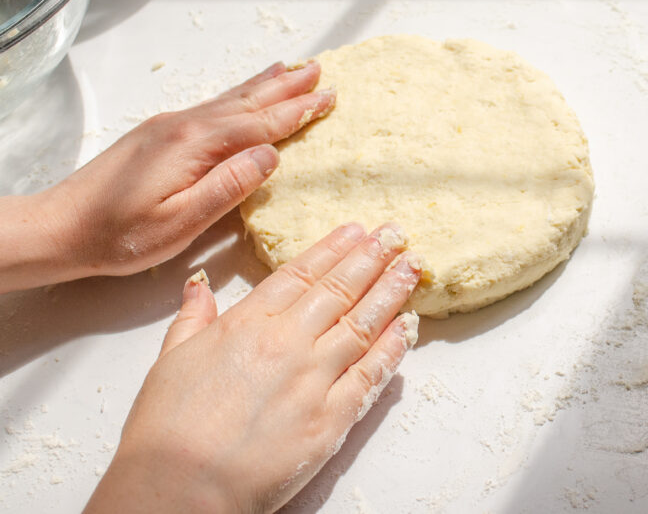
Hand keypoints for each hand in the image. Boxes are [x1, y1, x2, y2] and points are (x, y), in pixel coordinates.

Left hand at [0, 61, 333, 290]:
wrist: (59, 226)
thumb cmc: (119, 235)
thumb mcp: (180, 223)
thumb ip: (228, 187)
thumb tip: (270, 155)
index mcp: (194, 144)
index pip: (259, 125)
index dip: (296, 112)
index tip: (328, 98)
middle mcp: (184, 125)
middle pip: (247, 102)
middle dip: (287, 88)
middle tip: (321, 71)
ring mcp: (170, 126)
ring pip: (229, 99)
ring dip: (265, 85)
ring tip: (292, 69)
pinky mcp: (159, 134)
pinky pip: (213, 106)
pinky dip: (238, 95)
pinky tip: (243, 95)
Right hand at [86, 222, 420, 513]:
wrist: (179, 488)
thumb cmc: (166, 430)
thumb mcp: (170, 360)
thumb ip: (192, 319)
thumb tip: (199, 285)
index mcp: (247, 324)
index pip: (301, 274)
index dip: (333, 249)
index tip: (357, 230)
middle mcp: (287, 343)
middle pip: (339, 290)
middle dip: (372, 258)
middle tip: (396, 235)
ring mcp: (313, 378)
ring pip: (362, 324)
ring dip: (391, 292)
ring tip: (412, 267)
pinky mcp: (331, 417)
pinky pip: (370, 374)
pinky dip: (392, 348)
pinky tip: (407, 327)